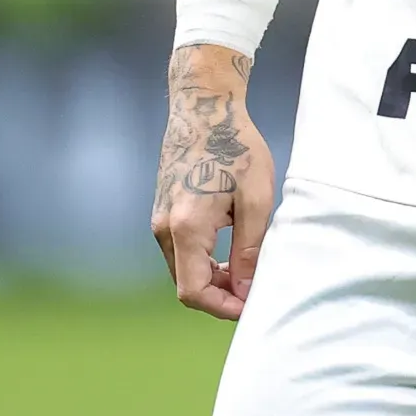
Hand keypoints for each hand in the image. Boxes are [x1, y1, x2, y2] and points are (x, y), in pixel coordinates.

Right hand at [150, 45, 274, 320]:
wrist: (204, 107)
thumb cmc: (235, 146)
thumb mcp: (256, 199)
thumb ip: (250, 250)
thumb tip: (246, 291)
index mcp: (186, 227)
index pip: (194, 292)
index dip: (224, 308)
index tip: (252, 305)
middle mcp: (164, 228)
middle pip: (187, 285)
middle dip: (222, 295)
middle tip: (256, 287)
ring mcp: (159, 219)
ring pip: (183, 269)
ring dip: (213, 278)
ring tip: (248, 266)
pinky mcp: (163, 211)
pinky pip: (180, 251)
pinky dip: (203, 260)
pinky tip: (231, 248)